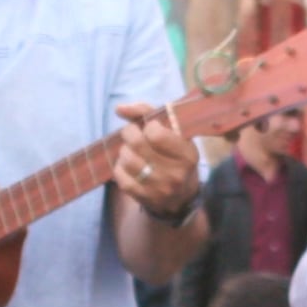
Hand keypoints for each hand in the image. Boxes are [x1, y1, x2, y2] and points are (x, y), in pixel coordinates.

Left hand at [112, 101, 200, 219]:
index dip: (148, 126)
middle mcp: (176, 174)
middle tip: (132, 133)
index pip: (156, 134)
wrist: (181, 196)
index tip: (151, 128)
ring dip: (124, 150)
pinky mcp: (145, 198)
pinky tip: (128, 166)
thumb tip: (118, 108)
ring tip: (131, 150)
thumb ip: (147, 113)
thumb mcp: (173, 132)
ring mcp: (160, 189)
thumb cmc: (174, 155)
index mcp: (188, 154)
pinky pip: (120, 176)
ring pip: (127, 159)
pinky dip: (120, 167)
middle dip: (129, 133)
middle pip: (137, 144)